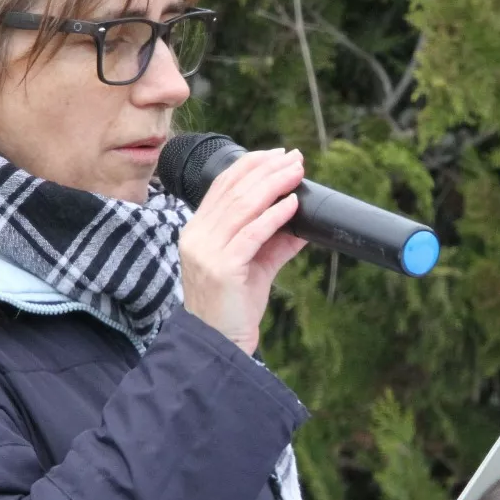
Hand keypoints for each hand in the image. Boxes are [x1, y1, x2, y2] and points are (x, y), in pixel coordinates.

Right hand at [178, 148, 307, 354]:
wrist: (218, 343)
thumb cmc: (235, 306)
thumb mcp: (256, 265)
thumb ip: (276, 240)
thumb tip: (303, 218)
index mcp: (198, 230)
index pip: (222, 185)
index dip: (251, 165)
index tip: (278, 155)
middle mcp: (197, 236)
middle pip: (234, 190)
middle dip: (268, 170)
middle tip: (295, 158)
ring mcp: (206, 251)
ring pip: (242, 206)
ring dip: (274, 184)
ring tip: (297, 172)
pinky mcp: (222, 268)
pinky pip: (252, 234)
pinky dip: (274, 216)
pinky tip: (291, 204)